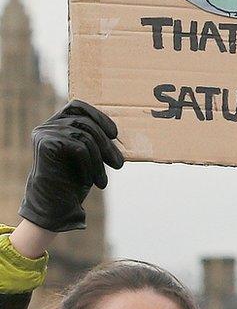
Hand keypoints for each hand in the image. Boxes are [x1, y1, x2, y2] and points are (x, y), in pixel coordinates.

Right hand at [19, 101, 121, 232]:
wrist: (52, 202)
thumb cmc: (73, 178)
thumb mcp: (89, 153)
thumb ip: (95, 137)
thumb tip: (117, 131)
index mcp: (56, 123)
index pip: (77, 106)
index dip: (98, 115)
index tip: (115, 134)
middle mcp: (48, 125)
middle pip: (85, 123)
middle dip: (106, 145)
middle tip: (119, 165)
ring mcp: (44, 133)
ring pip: (85, 135)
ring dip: (100, 159)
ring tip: (104, 181)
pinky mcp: (45, 144)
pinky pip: (79, 148)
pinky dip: (90, 165)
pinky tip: (90, 181)